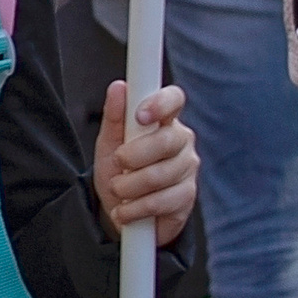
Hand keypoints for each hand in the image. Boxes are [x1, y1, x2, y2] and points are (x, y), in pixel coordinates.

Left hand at [95, 81, 197, 246]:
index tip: (140, 116)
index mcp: (164, 120)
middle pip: (166, 141)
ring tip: (118, 190)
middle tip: (118, 164)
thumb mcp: (109, 143)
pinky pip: (161, 201)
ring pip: (160, 175)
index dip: (160, 103)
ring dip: (128, 187)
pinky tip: (127, 209)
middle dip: (133, 156)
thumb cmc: (119, 171)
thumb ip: (115, 116)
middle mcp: (181, 141)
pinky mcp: (187, 197)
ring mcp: (188, 169)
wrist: (123, 210)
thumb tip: (118, 87)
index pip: (174, 99)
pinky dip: (136, 208)